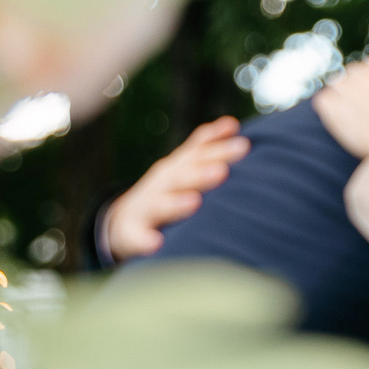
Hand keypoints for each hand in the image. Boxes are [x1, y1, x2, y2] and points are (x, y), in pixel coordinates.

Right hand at [103, 117, 247, 259]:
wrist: (125, 220)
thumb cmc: (165, 192)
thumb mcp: (180, 167)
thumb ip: (204, 146)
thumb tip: (232, 123)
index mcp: (177, 168)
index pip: (198, 155)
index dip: (218, 147)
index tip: (243, 142)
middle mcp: (160, 184)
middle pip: (181, 177)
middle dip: (201, 173)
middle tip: (223, 171)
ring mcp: (145, 208)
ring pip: (159, 205)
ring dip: (176, 203)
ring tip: (194, 202)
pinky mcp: (130, 233)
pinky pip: (136, 237)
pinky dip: (144, 240)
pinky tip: (155, 244)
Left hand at [315, 58, 368, 159]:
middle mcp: (361, 76)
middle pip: (353, 72)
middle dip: (359, 84)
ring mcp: (345, 93)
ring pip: (336, 83)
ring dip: (342, 92)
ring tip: (353, 109)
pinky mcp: (333, 111)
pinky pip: (322, 100)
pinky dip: (328, 105)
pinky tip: (339, 115)